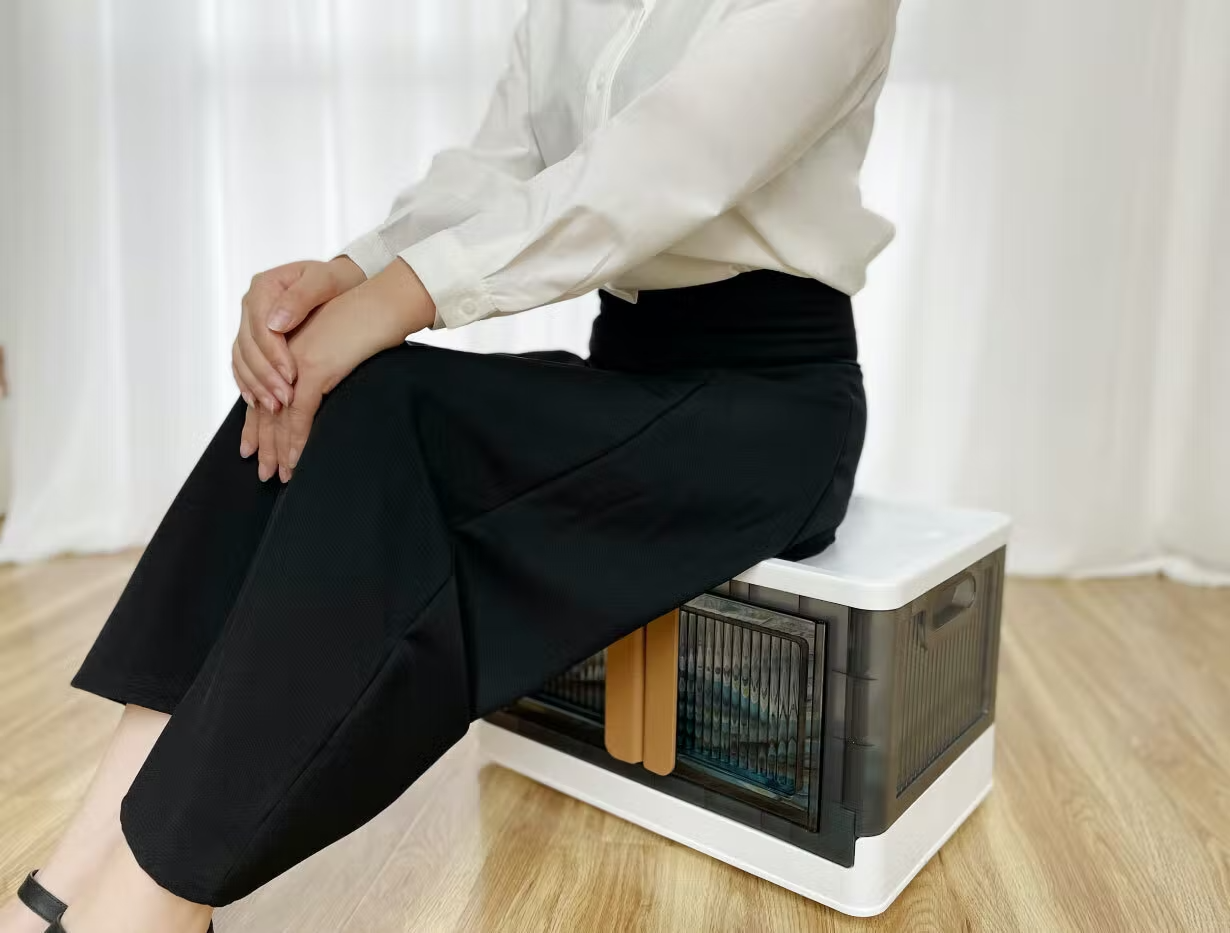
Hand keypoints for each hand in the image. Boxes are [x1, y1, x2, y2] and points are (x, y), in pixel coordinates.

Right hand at [231, 256, 366, 412]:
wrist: (342, 284)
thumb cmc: (338, 281)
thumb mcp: (326, 280)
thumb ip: (301, 297)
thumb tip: (276, 323)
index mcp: (264, 287)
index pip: (260, 326)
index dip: (273, 354)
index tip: (292, 375)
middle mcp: (251, 304)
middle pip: (248, 346)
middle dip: (266, 376)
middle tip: (286, 399)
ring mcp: (250, 323)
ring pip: (242, 358)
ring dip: (256, 385)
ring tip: (275, 406)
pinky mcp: (254, 339)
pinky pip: (242, 364)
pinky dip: (248, 384)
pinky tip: (258, 402)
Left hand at [239, 259, 436, 481]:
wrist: (384, 301)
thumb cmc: (368, 319)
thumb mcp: (336, 343)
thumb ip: (321, 363)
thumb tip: (316, 389)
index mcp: (286, 349)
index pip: (265, 392)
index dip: (256, 423)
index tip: (253, 448)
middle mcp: (283, 356)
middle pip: (266, 408)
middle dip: (265, 444)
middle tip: (264, 472)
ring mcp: (295, 362)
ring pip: (278, 416)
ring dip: (279, 449)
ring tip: (279, 475)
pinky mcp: (313, 368)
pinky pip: (300, 413)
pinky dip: (297, 440)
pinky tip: (297, 460)